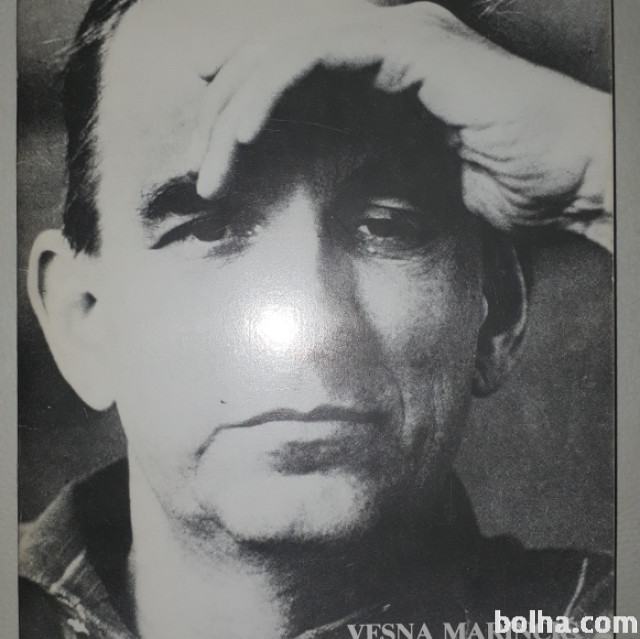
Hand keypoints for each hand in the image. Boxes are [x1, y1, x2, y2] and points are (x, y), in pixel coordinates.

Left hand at [194, 1, 611, 250]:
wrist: (568, 176)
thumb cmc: (500, 181)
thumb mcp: (411, 177)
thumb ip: (364, 165)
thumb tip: (319, 186)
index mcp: (381, 72)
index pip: (290, 77)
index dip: (240, 106)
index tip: (207, 150)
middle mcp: (386, 42)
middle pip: (277, 59)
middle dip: (226, 110)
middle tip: (198, 165)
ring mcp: (402, 37)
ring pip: (289, 51)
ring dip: (239, 105)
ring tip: (211, 160)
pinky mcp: (416, 47)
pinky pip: (323, 54)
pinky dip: (276, 87)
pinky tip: (247, 130)